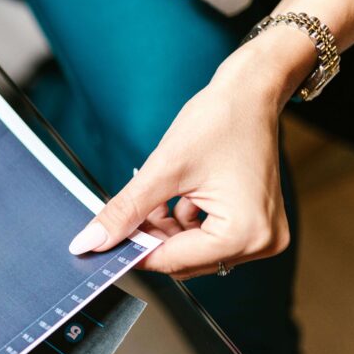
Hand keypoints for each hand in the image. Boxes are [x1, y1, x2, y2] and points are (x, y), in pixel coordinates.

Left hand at [68, 27, 313, 278]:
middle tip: (125, 214)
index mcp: (245, 234)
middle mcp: (261, 242)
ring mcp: (262, 235)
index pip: (174, 261)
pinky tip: (173, 196)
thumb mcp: (163, 169)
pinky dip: (182, 222)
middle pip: (184, 260)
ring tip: (154, 195)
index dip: (134, 251)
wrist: (251, 92)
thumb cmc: (220, 120)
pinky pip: (207, 237)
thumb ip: (125, 210)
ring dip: (165, 229)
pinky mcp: (255, 224)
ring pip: (192, 250)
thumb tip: (92, 241)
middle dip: (151, 238)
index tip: (104, 244)